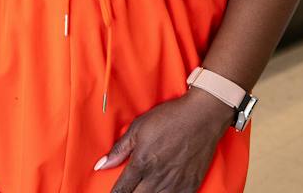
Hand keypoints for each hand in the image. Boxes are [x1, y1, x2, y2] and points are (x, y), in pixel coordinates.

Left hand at [95, 89, 233, 192]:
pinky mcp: (191, 185)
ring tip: (141, 191)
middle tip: (127, 192)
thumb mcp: (138, 128)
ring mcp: (176, 183)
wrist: (202, 117)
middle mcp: (158, 177)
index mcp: (142, 163)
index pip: (123, 189)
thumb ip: (119, 150)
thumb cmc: (169, 119)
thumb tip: (100, 165)